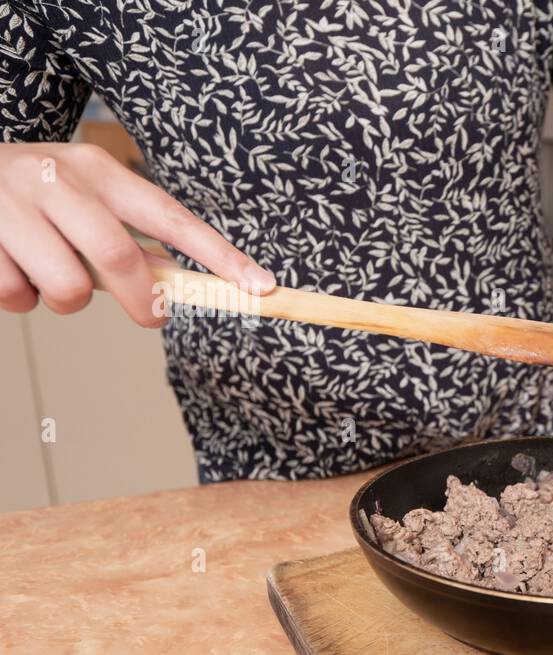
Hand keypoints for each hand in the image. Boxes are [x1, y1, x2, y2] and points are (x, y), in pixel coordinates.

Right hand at [0, 142, 274, 326]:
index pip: (169, 215)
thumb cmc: (27, 197)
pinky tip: (7, 271)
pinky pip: (17, 296)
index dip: (217, 254)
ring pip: (69, 288)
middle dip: (142, 301)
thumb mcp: (81, 200)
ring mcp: (10, 203)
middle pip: (119, 256)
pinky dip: (19, 300)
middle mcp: (55, 178)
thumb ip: (125, 236)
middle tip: (152, 318)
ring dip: (67, 302)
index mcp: (95, 169)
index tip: (259, 286)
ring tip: (47, 279)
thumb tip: (175, 281)